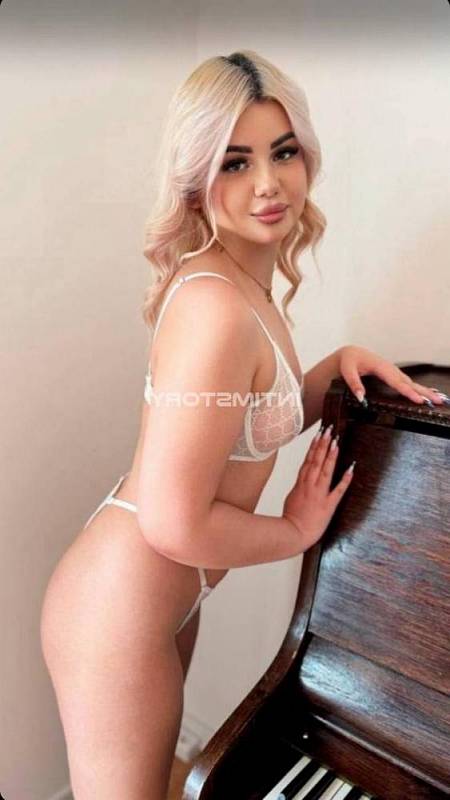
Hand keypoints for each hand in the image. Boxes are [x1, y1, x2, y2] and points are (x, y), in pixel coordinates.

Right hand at [283, 425, 353, 549]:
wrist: (293, 534)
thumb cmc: (291, 519)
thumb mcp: (292, 498)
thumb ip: (299, 487)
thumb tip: (303, 480)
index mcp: (301, 484)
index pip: (308, 461)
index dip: (313, 447)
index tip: (318, 435)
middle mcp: (310, 486)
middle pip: (316, 461)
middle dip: (323, 444)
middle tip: (328, 431)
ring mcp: (319, 494)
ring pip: (325, 471)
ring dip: (330, 456)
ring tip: (335, 442)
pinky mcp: (328, 505)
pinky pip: (338, 490)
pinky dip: (345, 479)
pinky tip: (351, 468)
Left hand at [339, 345, 448, 406]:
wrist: (350, 353)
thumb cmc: (348, 361)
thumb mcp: (346, 370)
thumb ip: (354, 383)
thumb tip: (361, 397)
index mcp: (381, 367)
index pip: (396, 382)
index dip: (408, 392)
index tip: (419, 400)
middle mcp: (390, 368)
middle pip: (409, 383)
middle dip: (424, 392)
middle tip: (438, 401)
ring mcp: (393, 371)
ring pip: (411, 383)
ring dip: (425, 391)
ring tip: (439, 400)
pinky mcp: (393, 375)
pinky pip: (408, 383)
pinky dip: (420, 388)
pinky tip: (429, 393)